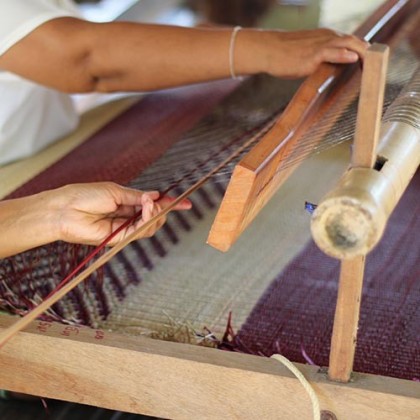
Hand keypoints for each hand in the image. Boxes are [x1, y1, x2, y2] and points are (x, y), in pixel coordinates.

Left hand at [47, 182, 190, 245]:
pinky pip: (140, 232)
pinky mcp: (119, 239)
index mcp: (126, 203)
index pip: (152, 205)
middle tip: (161, 201)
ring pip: (150, 226)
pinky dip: (147, 220)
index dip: (169, 204)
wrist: (65, 209)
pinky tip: (145, 208)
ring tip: (149, 204)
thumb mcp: (115, 191)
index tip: (185, 202)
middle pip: (155, 217)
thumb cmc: (85, 196)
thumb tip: (155, 196)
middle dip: (163, 209)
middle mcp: (127, 217)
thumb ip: (136, 196)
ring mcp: (124, 228)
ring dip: (155, 214)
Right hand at [237, 28, 368, 78]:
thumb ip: (323, 59)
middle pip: (355, 41)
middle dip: (368, 52)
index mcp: (327, 38)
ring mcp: (320, 44)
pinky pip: (333, 52)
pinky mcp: (312, 54)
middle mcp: (327, 37)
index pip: (352, 42)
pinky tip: (354, 59)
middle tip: (378, 64)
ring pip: (348, 43)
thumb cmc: (285, 55)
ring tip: (373, 62)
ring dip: (363, 52)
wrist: (268, 50)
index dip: (364, 51)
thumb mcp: (308, 54)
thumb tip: (331, 70)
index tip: (372, 62)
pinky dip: (344, 55)